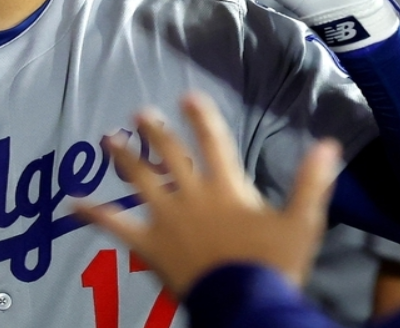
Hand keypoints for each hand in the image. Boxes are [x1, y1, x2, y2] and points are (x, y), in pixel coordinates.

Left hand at [74, 93, 339, 299]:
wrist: (244, 304)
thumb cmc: (273, 264)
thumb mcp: (302, 223)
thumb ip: (312, 181)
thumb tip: (329, 144)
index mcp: (226, 186)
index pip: (213, 141)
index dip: (201, 117)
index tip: (188, 96)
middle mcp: (191, 194)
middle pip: (170, 153)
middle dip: (155, 130)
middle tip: (141, 112)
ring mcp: (166, 217)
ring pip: (139, 179)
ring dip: (123, 158)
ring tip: (107, 139)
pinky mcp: (148, 243)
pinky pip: (115, 225)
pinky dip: (92, 213)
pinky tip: (71, 204)